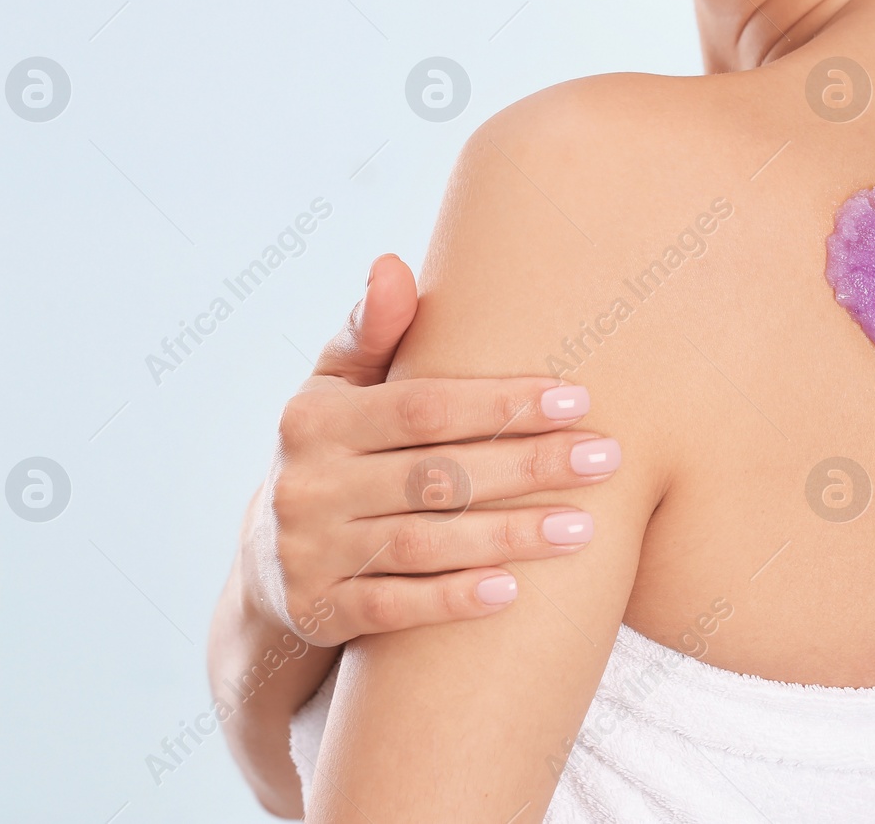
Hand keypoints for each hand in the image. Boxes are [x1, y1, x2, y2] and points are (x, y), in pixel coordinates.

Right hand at [241, 254, 617, 647]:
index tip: (576, 399)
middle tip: (605, 458)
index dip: (501, 404)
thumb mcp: (335, 389)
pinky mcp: (319, 610)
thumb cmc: (333, 452)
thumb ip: (370, 332)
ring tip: (582, 529)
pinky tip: (512, 592)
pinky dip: (452, 600)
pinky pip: (395, 607)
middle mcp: (307, 484)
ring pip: (422, 543)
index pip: (422, 408)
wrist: (269, 562)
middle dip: (527, 465)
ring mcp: (310, 552)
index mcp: (315, 419)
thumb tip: (391, 265)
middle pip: (434, 475)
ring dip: (507, 538)